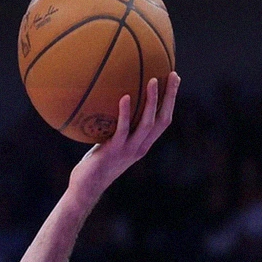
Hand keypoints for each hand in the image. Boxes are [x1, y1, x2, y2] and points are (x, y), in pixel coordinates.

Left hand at [68, 71, 180, 200]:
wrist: (87, 186)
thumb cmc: (96, 163)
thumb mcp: (110, 142)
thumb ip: (116, 127)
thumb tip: (109, 102)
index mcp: (143, 144)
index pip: (163, 120)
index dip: (171, 100)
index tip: (174, 79)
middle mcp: (141, 146)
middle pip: (163, 120)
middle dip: (170, 97)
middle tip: (173, 75)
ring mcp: (129, 149)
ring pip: (147, 123)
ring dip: (152, 102)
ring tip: (153, 80)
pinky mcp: (115, 151)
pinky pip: (123, 129)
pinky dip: (125, 113)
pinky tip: (125, 97)